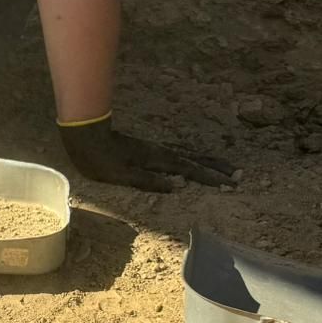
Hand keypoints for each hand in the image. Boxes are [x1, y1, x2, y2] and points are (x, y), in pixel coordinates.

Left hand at [59, 115, 235, 192]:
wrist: (83, 135)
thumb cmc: (97, 159)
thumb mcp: (119, 174)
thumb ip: (147, 180)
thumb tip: (176, 186)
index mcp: (155, 160)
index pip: (188, 170)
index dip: (209, 177)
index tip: (229, 184)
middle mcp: (159, 152)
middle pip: (194, 159)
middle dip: (216, 168)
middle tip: (238, 175)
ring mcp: (154, 149)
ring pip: (187, 154)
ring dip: (207, 161)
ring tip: (225, 167)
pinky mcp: (147, 149)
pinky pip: (178, 153)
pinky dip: (192, 156)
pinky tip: (193, 159)